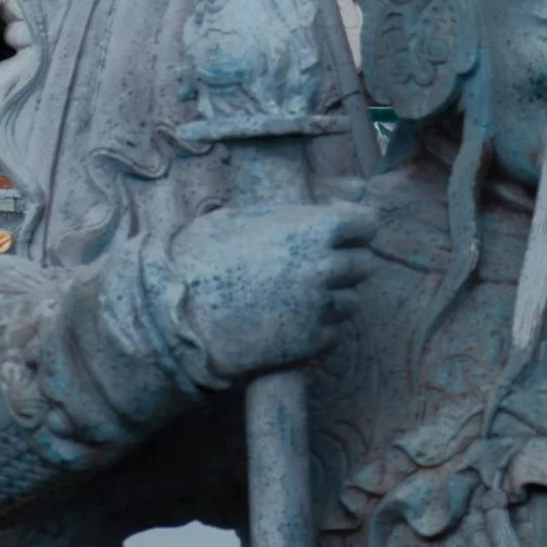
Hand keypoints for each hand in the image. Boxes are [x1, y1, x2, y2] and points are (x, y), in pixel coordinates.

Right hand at [156, 199, 376, 385]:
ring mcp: (318, 308)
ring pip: (351, 301)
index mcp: (310, 229)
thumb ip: (285, 211)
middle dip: (346, 260)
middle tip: (315, 263)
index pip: (367, 223)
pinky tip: (291, 319)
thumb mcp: (240, 216)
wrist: (179, 316)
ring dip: (334, 296)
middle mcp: (323, 268)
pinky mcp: (309, 343)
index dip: (357, 225)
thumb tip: (314, 203)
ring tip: (298, 293)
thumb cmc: (202, 257)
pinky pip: (333, 332)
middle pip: (363, 263)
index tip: (342, 229)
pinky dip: (320, 326)